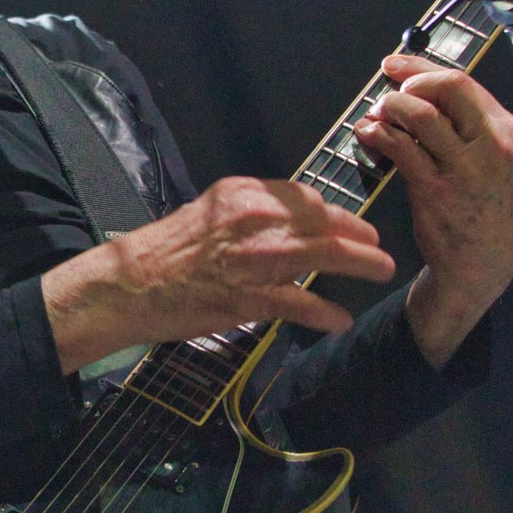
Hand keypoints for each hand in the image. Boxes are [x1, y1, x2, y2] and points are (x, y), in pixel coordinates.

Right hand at [42, 175, 395, 374]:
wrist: (130, 283)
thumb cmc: (163, 251)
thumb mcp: (208, 213)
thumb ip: (246, 215)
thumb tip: (283, 224)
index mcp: (241, 193)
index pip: (302, 196)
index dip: (332, 211)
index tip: (346, 222)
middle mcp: (254, 218)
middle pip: (323, 221)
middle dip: (357, 233)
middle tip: (376, 245)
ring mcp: (255, 258)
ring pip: (325, 254)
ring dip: (361, 263)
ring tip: (381, 270)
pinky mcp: (250, 297)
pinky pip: (301, 303)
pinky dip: (325, 313)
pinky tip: (339, 320)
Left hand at [353, 53, 512, 366]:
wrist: (484, 256)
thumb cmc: (480, 198)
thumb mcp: (489, 154)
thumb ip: (461, 118)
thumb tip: (413, 78)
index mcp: (507, 130)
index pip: (462, 81)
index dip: (420, 67)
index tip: (393, 65)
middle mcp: (492, 146)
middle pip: (445, 88)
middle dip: (408, 84)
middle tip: (387, 96)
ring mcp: (465, 169)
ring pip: (420, 114)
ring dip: (389, 108)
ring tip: (376, 117)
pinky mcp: (435, 189)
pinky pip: (400, 147)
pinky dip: (377, 134)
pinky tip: (368, 135)